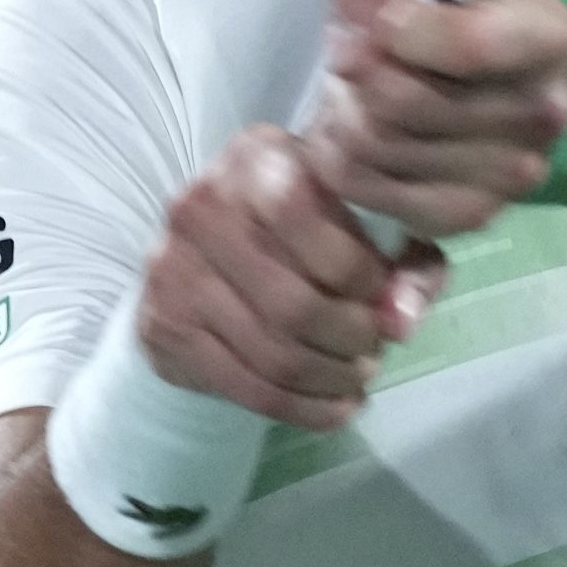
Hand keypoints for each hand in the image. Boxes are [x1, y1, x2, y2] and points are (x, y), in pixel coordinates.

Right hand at [138, 124, 446, 430]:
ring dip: (332, 378)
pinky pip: (247, 387)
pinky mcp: (164, 328)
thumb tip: (402, 320)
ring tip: (360, 375)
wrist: (209, 253)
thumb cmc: (305, 226)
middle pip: (292, 302)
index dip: (355, 269)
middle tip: (376, 348)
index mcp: (256, 159)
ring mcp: (173, 270)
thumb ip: (402, 257)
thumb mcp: (360, 217)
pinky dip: (304, 408)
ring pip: (272, 353)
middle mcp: (202, 207)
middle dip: (352, 337)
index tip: (383, 294)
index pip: (298, 216)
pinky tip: (336, 407)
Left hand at [306, 0, 566, 240]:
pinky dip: (338, 160)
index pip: (468, 45)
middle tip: (345, 53)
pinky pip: (373, 191)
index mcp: (552, 37)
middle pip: (407, 101)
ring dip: (340, 109)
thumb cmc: (445, 6)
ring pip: (380, 145)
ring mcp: (515, 174)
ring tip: (345, 88)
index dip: (399, 30)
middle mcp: (547, 112)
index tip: (377, 19)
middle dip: (353, 70)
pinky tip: (344, 131)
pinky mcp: (473, 215)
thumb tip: (366, 13)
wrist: (469, 71)